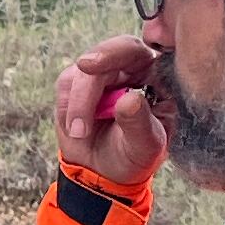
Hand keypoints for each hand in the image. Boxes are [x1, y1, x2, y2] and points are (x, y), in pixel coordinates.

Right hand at [54, 36, 167, 190]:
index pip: (143, 52)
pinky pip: (67, 84)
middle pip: (111, 50)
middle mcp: (131, 68)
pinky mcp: (77, 82)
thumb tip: (130, 98)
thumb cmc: (134, 156)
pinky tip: (77, 129)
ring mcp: (103, 73)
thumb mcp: (145, 147)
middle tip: (82, 74)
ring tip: (81, 132)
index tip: (96, 64)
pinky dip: (69, 108)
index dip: (120, 51)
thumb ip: (139, 124)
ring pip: (83, 70)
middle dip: (94, 67)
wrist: (104, 173)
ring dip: (79, 102)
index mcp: (157, 76)